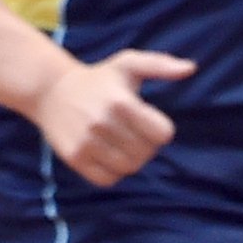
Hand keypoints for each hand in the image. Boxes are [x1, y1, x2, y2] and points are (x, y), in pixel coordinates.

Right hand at [34, 49, 194, 185]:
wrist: (50, 91)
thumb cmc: (98, 78)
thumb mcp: (128, 64)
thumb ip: (161, 65)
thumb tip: (191, 68)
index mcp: (121, 102)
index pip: (163, 134)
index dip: (159, 129)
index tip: (147, 120)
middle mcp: (102, 123)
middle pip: (146, 153)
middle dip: (145, 145)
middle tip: (133, 132)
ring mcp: (86, 142)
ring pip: (128, 168)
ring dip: (130, 159)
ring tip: (120, 143)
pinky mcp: (74, 157)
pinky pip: (107, 179)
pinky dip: (112, 172)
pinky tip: (107, 154)